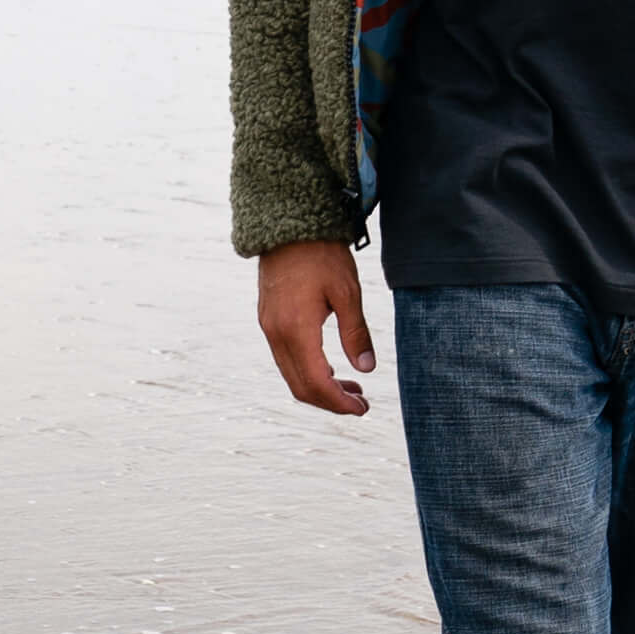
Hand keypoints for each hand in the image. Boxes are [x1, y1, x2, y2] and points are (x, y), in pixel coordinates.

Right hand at [255, 240, 377, 415]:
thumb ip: (355, 333)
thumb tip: (366, 369)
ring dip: (320, 387)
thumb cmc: (321, 254)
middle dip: (330, 402)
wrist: (288, 224)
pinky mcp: (268, 320)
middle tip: (361, 404)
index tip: (362, 409)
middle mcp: (276, 334)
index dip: (339, 402)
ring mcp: (269, 327)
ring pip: (291, 375)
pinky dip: (308, 371)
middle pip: (300, 387)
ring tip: (352, 388)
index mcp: (296, 329)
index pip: (317, 382)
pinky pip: (285, 358)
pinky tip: (331, 367)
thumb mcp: (347, 292)